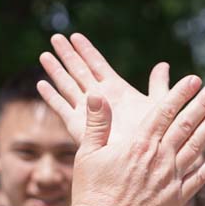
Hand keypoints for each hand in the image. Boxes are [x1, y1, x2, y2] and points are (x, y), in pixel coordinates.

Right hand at [38, 33, 175, 145]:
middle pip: (80, 72)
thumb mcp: (158, 108)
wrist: (145, 170)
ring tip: (44, 55)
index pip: (98, 65)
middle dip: (68, 55)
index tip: (74, 36)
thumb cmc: (156, 143)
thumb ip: (159, 87)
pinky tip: (41, 85)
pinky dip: (53, 97)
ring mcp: (90, 114)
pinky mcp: (81, 129)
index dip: (86, 50)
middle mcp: (102, 101)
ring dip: (56, 71)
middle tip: (55, 37)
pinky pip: (64, 110)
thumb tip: (163, 65)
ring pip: (69, 86)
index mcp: (117, 92)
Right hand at [42, 34, 204, 205]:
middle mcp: (159, 158)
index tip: (193, 79)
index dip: (180, 94)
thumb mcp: (87, 154)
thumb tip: (96, 94)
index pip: (164, 112)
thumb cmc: (91, 192)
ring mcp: (171, 179)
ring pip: (197, 146)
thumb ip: (97, 124)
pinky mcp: (177, 198)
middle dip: (203, 103)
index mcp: (138, 145)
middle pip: (186, 125)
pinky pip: (200, 176)